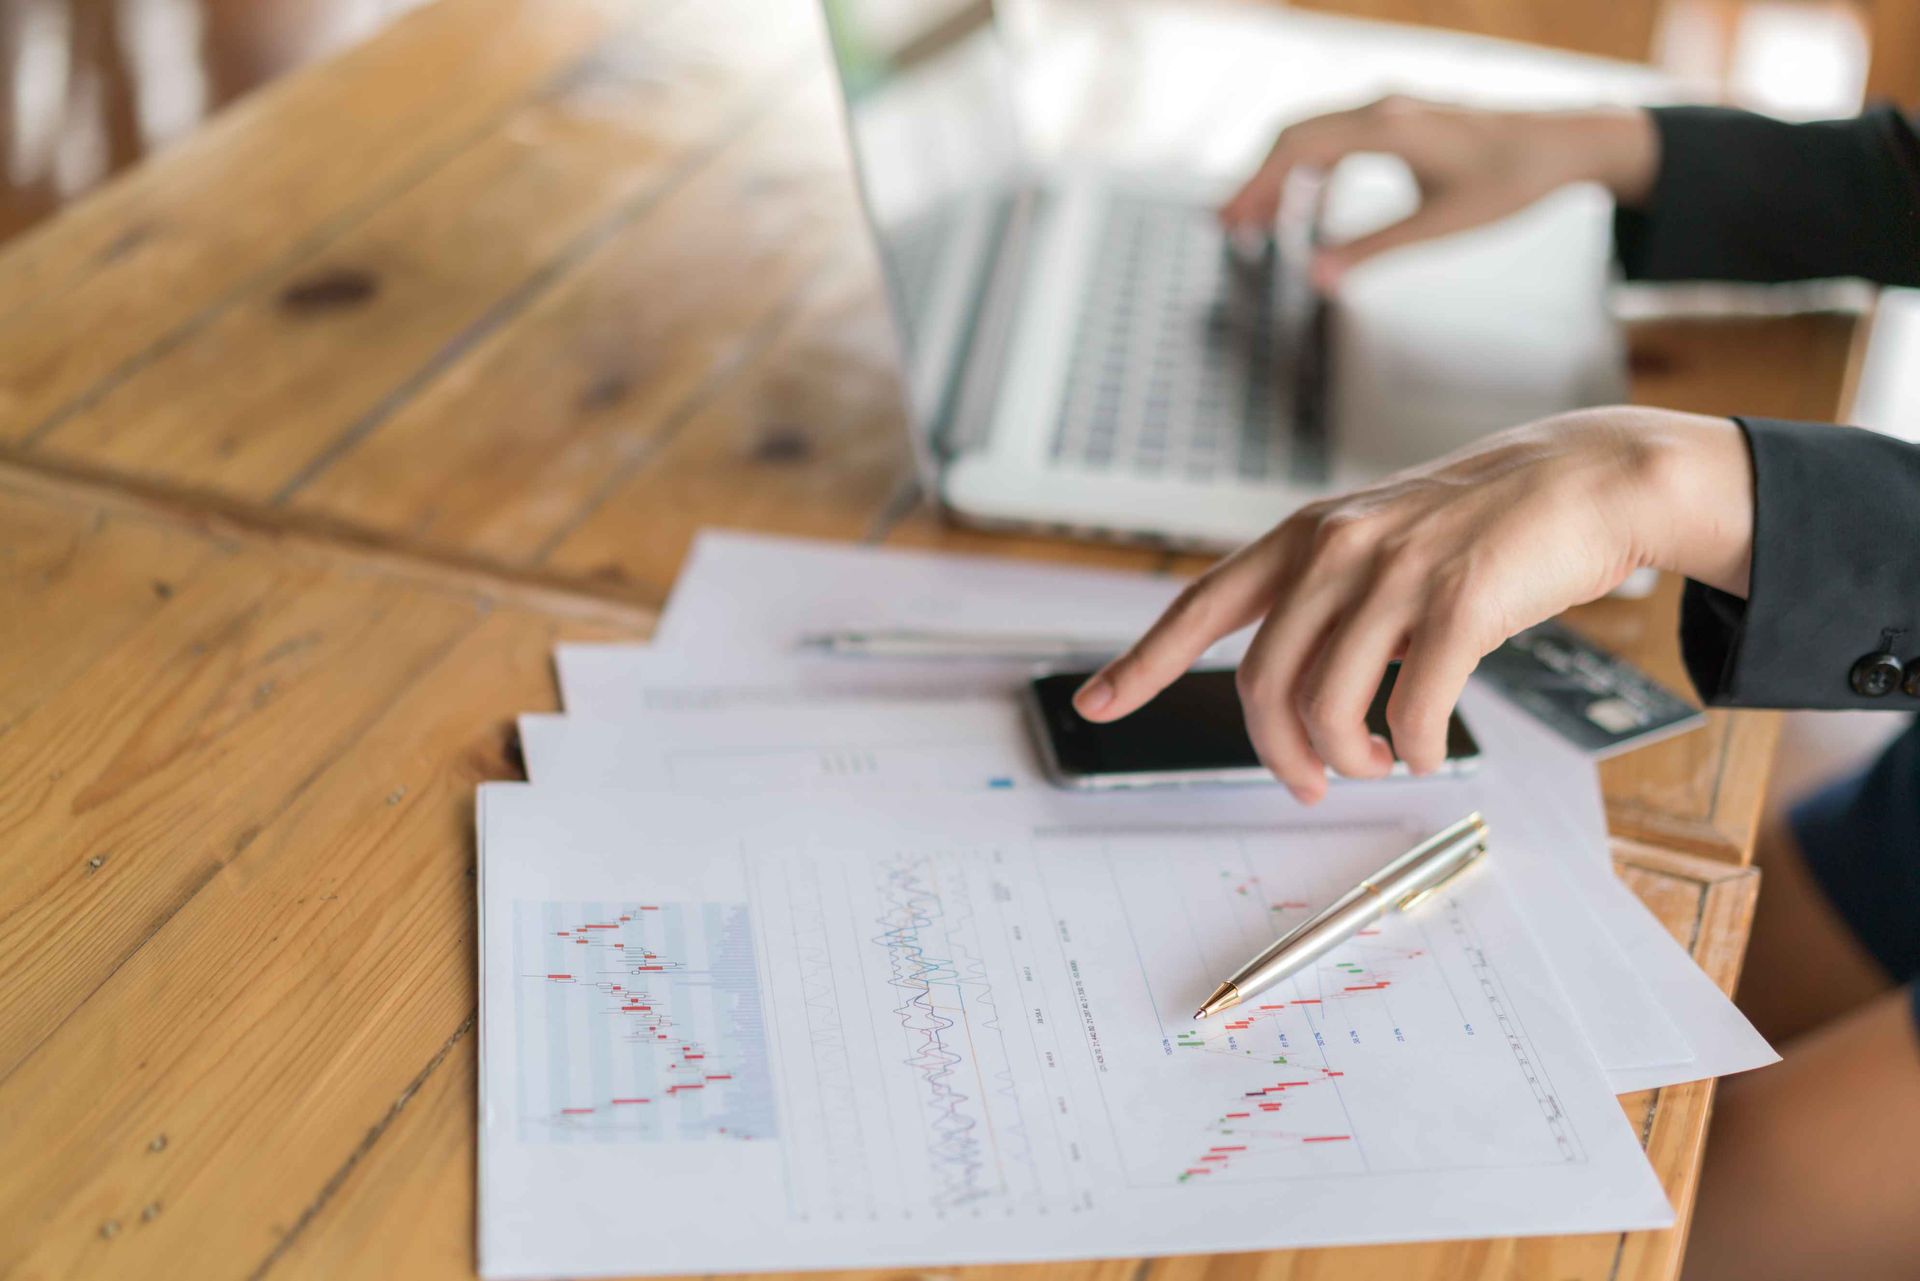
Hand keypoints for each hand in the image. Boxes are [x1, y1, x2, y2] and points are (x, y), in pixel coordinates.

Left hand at [1073, 408, 1753, 801]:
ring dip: (1347, 758)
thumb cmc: (1477, 525)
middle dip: (1278, 754)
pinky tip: (1423, 748)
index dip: (1143, 662)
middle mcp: (1335, 549)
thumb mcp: (1377, 541)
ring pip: (1328, 706)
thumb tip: (1292, 698)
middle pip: (1264, 684)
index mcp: (1305, 537)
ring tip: (1373, 761)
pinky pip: (1410, 710)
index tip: (1097, 703)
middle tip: (1308, 784)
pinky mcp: (1458, 603)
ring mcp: (1395, 573)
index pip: (1199, 604)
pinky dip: (1410, 749)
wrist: (1584, 478)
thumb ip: (1323, 600)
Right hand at [1221, 97, 1658, 289]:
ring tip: (1259, 223)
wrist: (1564, 143)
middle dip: (1256, 183)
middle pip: (1293, 137)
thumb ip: (1375, 249)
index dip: (1255, 186)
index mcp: (1388, 128)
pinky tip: (1309, 208)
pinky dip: (1311, 171)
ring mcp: (1390, 108)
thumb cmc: (1511, 182)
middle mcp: (1382, 108)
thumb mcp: (1442, 225)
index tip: (1227, 222)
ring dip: (1280, 177)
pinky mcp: (1400, 118)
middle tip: (1228, 229)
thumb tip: (1315, 278)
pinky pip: (1337, 139)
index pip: (1297, 149)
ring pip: (1312, 135)